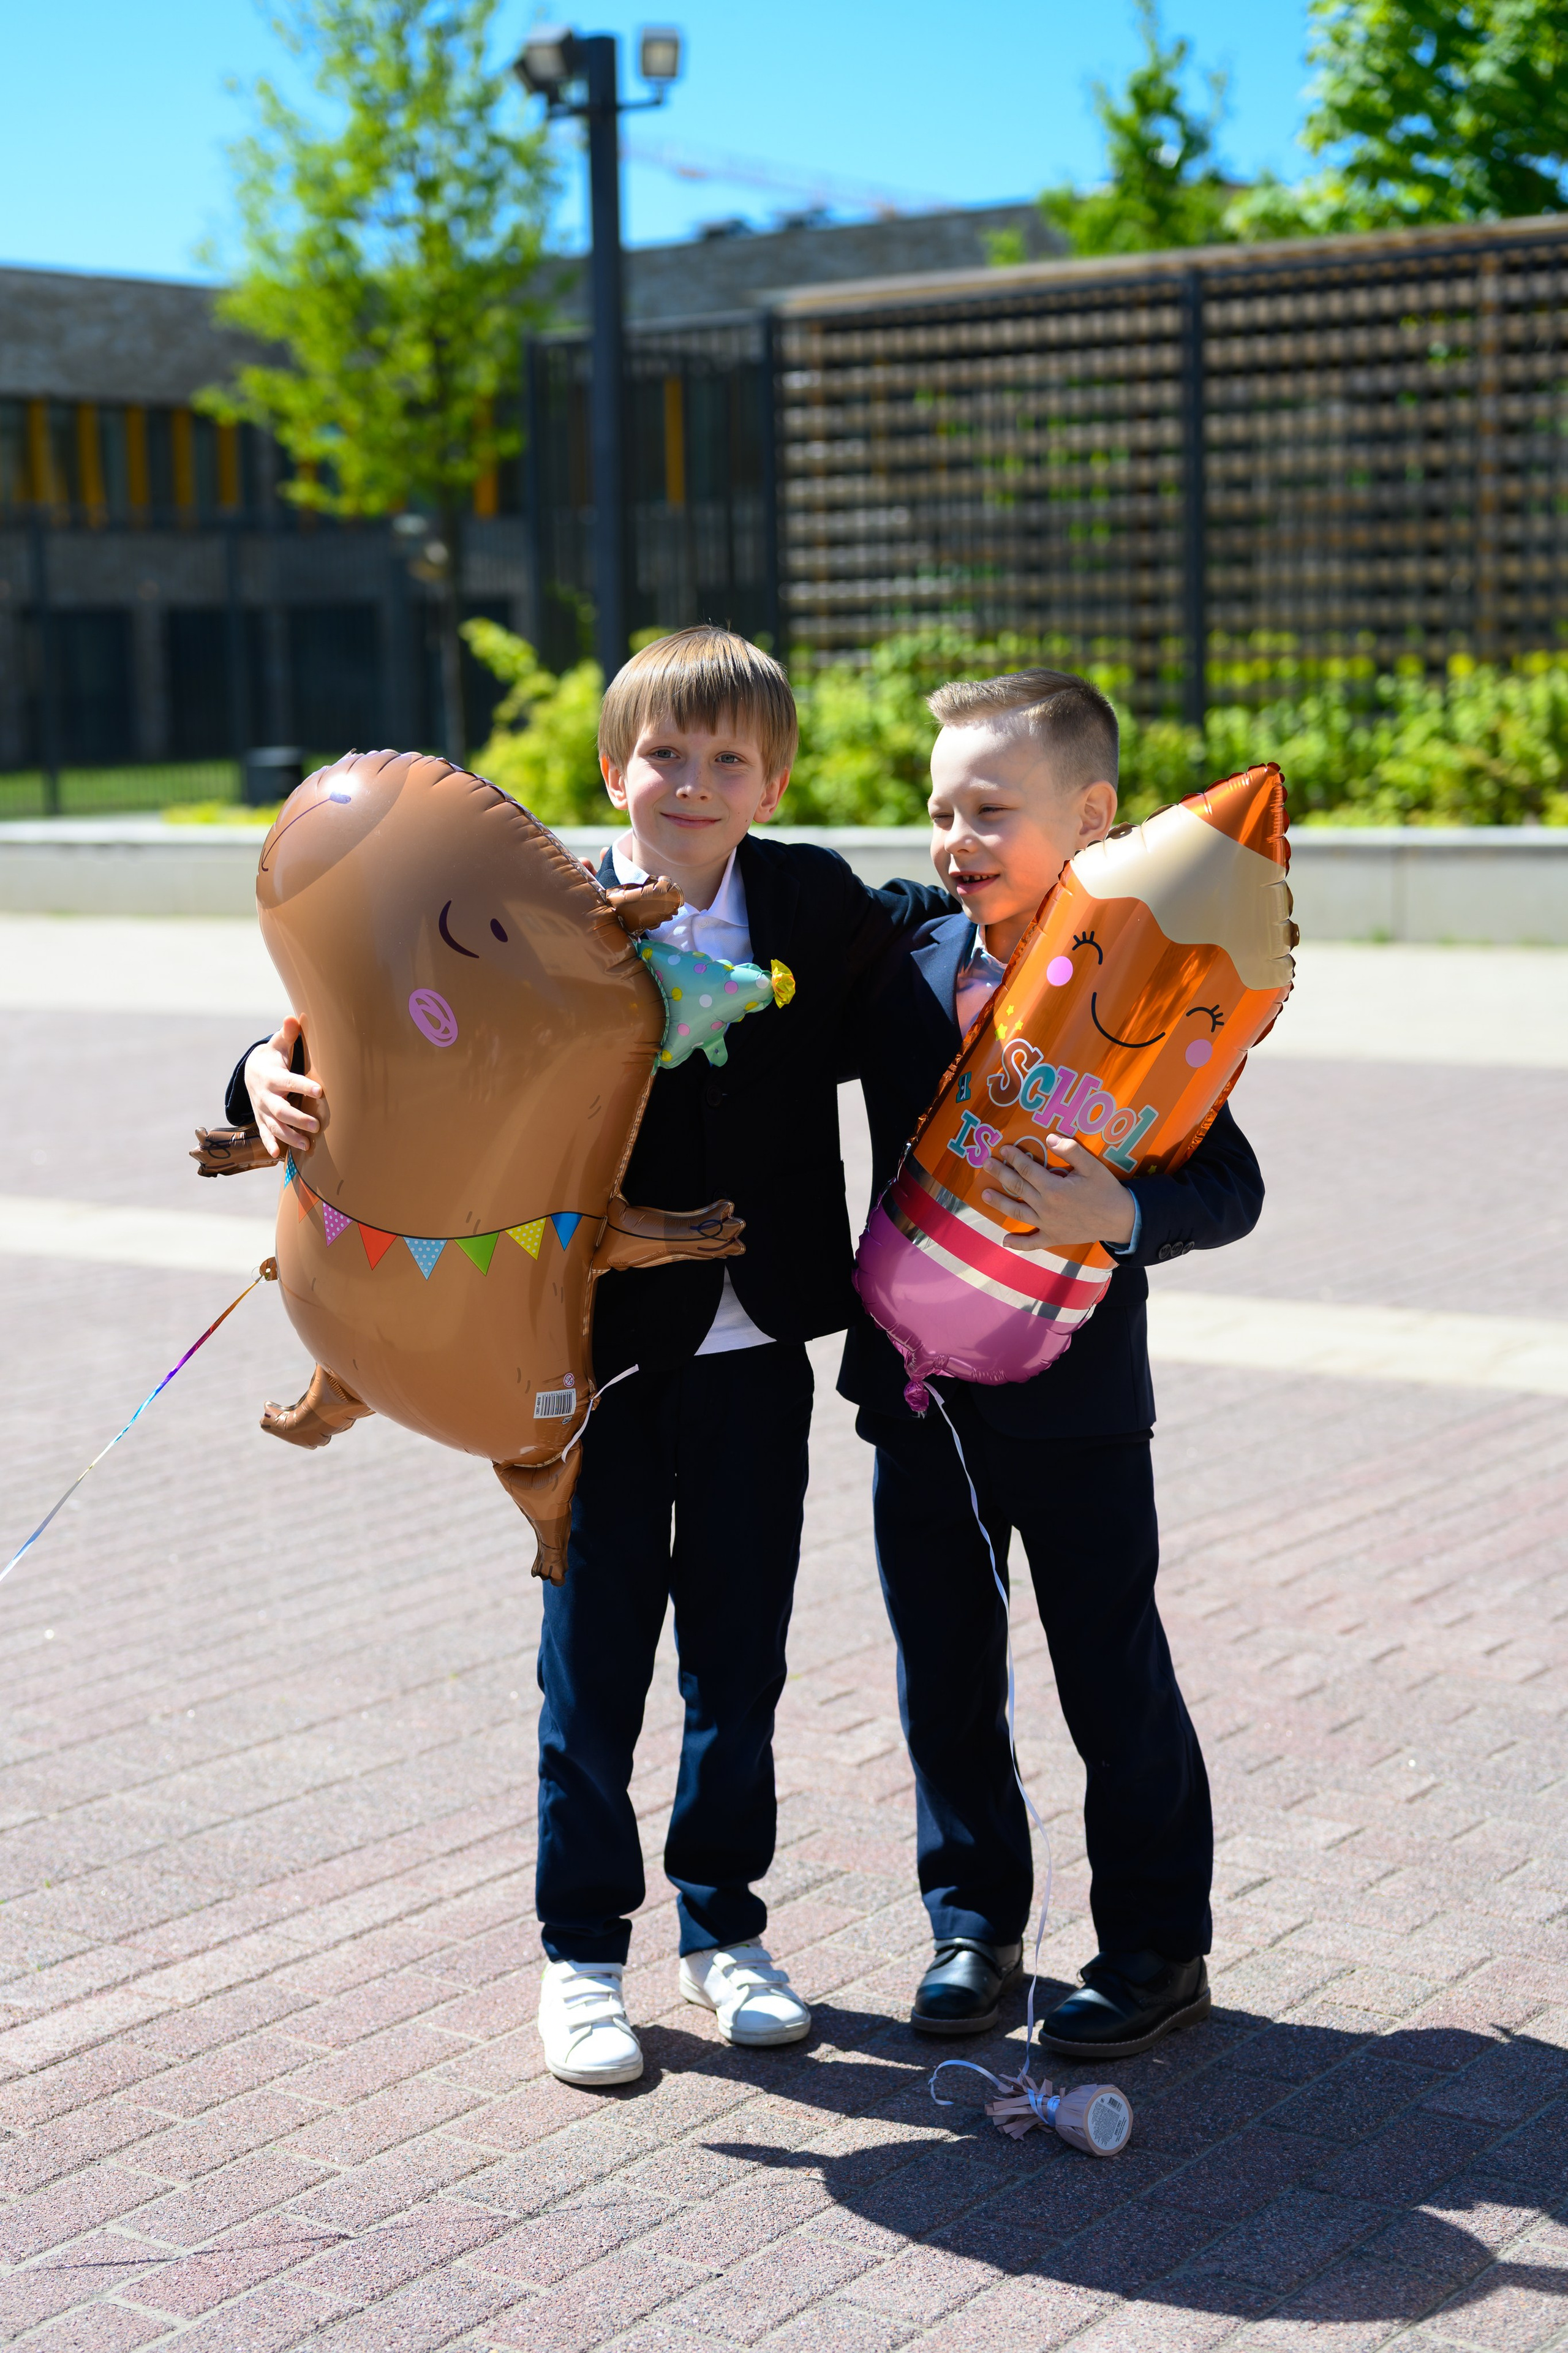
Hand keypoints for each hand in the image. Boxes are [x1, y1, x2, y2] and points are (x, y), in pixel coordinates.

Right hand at [245, 1017, 324, 1158]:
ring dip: (290, 1137)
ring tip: (308, 1146)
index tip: (320, 1091)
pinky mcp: (262, 1119)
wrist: (251, 1072)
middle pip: (281, 1110)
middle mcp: (266, 1096)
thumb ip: (287, 1034)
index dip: (303, 1086)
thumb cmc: (274, 1057)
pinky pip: (265, 1134)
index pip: (289, 1082)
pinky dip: (270, 1144)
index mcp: (273, 1076)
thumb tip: (293, 1018)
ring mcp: (263, 1110)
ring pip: (275, 1126)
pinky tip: (279, 1155)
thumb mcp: (279, 1044)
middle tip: (316, 1125)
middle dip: (298, 1119)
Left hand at [980, 1136, 1134, 1251]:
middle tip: (986, 1164)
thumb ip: (1071, 1150)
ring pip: (1018, 1213)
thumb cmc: (1106, 1190)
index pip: (1028, 1169)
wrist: (1121, 1220)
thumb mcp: (1092, 1166)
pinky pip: (1032, 1243)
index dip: (1014, 1158)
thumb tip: (1049, 1138)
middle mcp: (1046, 1207)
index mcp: (1054, 1188)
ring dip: (1000, 1203)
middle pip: (1018, 1188)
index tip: (1003, 1148)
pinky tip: (1004, 1241)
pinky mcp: (1053, 1238)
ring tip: (984, 1194)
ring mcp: (1047, 1225)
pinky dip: (1018, 1244)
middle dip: (1001, 1174)